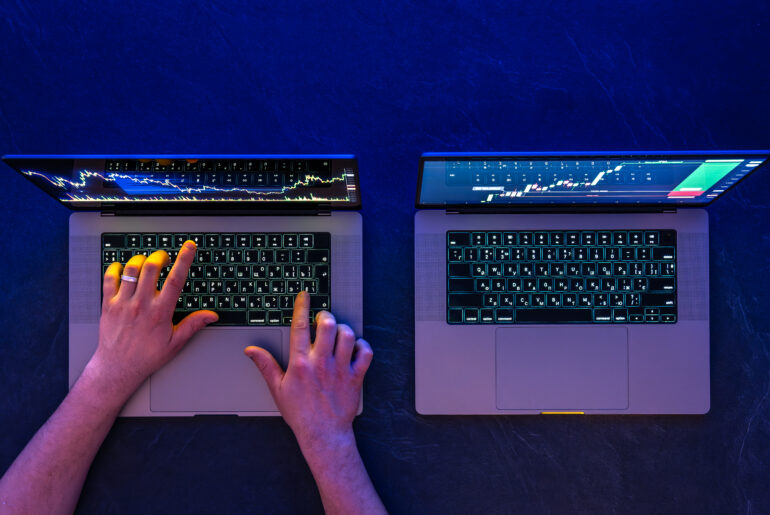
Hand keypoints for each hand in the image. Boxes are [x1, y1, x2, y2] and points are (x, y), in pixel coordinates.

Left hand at [87, 241, 217, 399]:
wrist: (118, 368)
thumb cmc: (146, 357)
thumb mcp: (175, 343)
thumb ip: (193, 325)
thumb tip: (211, 316)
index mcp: (160, 312)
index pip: (176, 280)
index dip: (184, 260)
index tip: (189, 247)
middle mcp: (141, 304)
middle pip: (151, 267)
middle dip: (160, 256)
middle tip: (164, 258)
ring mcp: (123, 303)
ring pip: (131, 269)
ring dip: (140, 260)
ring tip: (145, 263)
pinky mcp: (108, 305)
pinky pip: (109, 278)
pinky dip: (116, 268)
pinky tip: (123, 269)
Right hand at [245, 292, 372, 452]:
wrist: (323, 434)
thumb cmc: (300, 413)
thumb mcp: (278, 389)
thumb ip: (266, 366)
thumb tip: (251, 350)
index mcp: (300, 364)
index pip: (300, 327)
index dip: (302, 307)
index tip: (305, 295)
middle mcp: (321, 363)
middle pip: (328, 325)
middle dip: (326, 316)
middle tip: (324, 319)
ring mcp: (340, 369)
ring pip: (347, 335)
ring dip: (344, 330)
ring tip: (338, 334)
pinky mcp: (356, 377)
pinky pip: (365, 353)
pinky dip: (362, 346)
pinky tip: (355, 348)